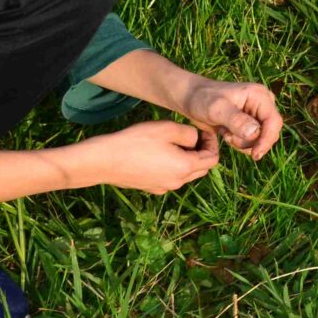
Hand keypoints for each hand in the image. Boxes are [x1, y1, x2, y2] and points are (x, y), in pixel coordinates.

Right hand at [95, 121, 221, 193]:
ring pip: (187, 175)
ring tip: (174, 143)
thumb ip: (189, 133)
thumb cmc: (136, 141)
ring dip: (188, 160)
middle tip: (191, 136)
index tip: (202, 131)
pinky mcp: (151, 188)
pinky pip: (171, 178)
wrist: (104, 161)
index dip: (212, 143)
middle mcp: (177, 182)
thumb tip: (195, 139)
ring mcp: (163, 188)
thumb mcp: (167, 128)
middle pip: (202, 169)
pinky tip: (160, 154)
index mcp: (185, 168)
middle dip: (202, 152)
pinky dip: (174, 167)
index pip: (212, 159)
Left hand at [183, 78, 283, 159]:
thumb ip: (236, 120)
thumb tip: (255, 133)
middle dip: (250, 141)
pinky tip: (226, 133)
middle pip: (269, 132)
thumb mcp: (217, 109)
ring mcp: (256, 114)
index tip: (255, 155)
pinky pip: (252, 141)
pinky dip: (239, 142)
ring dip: (242, 142)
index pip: (274, 121)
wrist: (191, 99)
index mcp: (260, 96)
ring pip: (260, 139)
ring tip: (225, 133)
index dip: (267, 139)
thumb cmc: (202, 99)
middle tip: (228, 136)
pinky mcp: (249, 123)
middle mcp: (262, 104)